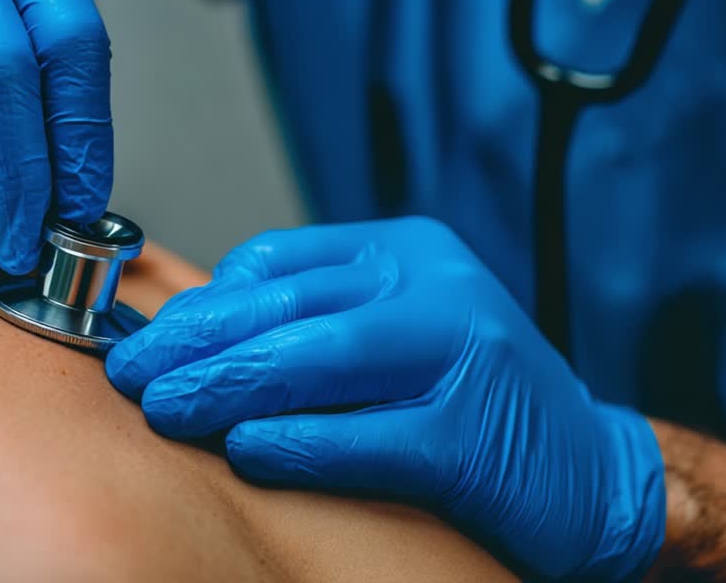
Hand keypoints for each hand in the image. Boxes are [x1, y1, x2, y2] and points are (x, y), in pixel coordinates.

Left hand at [106, 217, 665, 579]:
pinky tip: (244, 451)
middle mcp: (439, 289)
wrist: (593, 472)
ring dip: (227, 387)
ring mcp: (462, 356)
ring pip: (317, 360)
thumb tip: (192, 334)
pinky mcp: (471, 436)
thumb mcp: (398, 331)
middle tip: (132, 377)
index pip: (280, 262)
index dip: (203, 304)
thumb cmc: (473, 402)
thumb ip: (314, 319)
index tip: (151, 340)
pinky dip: (295, 444)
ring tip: (166, 411)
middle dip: (195, 345)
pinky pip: (362, 437)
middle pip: (288, 306)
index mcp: (411, 252)